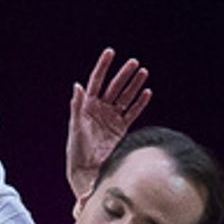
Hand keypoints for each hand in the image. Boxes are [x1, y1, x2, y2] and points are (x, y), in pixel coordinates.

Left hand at [66, 48, 151, 198]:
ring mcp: (111, 119)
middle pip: (114, 87)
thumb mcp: (76, 127)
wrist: (87, 170)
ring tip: (143, 73)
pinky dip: (139, 104)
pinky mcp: (120, 129)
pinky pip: (132, 113)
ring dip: (134, 86)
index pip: (96, 81)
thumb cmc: (77, 150)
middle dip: (124, 75)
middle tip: (134, 63)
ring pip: (125, 98)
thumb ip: (77, 106)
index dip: (103, 67)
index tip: (110, 52)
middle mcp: (100, 110)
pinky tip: (147, 93)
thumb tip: (78, 85)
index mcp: (87, 106)